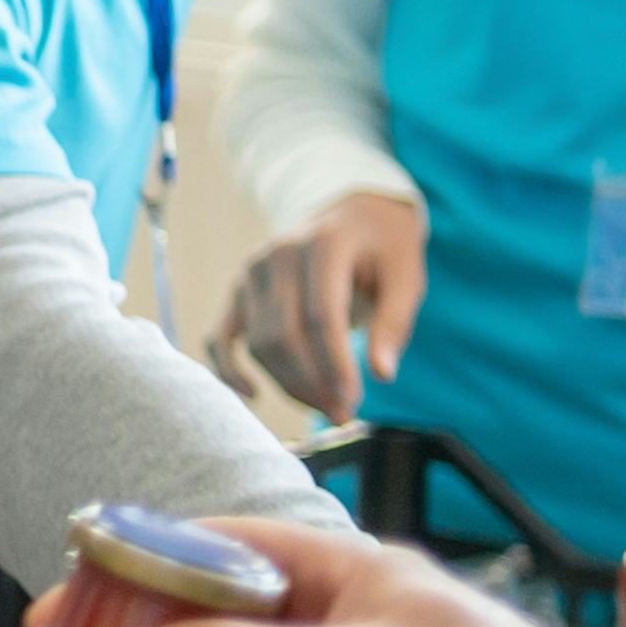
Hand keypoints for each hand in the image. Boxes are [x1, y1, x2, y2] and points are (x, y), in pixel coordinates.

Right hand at [228, 193, 426, 420]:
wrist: (351, 212)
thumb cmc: (383, 248)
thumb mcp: (405, 276)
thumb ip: (393, 323)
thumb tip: (381, 374)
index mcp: (324, 243)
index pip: (321, 315)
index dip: (334, 364)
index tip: (352, 402)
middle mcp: (277, 254)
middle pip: (283, 334)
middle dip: (311, 382)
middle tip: (343, 414)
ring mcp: (251, 272)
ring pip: (258, 343)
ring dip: (288, 383)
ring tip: (324, 405)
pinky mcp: (238, 290)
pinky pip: (220, 337)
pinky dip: (229, 370)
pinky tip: (254, 394)